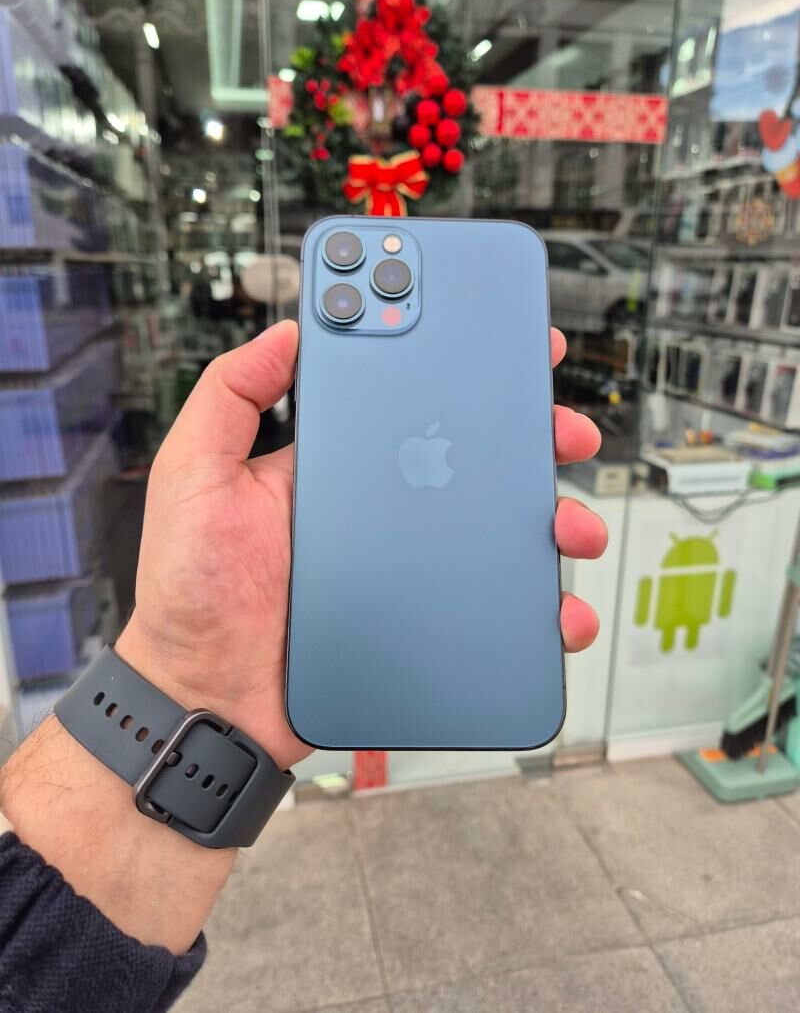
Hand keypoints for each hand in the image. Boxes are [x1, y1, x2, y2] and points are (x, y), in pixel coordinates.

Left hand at [117, 321, 605, 772]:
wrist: (208, 698)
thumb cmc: (192, 591)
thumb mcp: (194, 475)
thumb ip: (230, 395)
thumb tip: (288, 330)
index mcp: (335, 464)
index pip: (406, 399)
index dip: (457, 365)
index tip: (502, 338)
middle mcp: (379, 509)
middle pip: (471, 460)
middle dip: (528, 436)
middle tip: (561, 427)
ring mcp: (406, 566)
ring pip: (497, 531)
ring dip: (550, 518)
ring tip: (568, 525)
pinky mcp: (421, 621)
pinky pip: (494, 608)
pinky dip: (540, 606)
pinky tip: (556, 607)